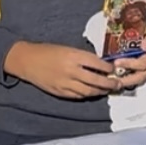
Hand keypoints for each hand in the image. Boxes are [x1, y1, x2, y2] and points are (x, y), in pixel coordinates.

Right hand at [6, 42, 125, 99]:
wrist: (27, 60)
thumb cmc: (48, 51)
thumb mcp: (67, 48)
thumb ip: (82, 57)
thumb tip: (99, 63)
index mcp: (73, 56)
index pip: (97, 63)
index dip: (108, 68)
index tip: (114, 69)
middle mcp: (70, 70)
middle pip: (96, 80)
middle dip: (109, 83)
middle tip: (118, 84)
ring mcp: (65, 83)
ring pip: (89, 91)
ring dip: (100, 91)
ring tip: (108, 90)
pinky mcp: (60, 92)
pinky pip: (78, 96)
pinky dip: (87, 95)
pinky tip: (93, 92)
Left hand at [112, 17, 145, 88]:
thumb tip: (145, 46)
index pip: (143, 63)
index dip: (129, 64)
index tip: (117, 62)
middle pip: (142, 76)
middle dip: (126, 79)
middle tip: (112, 77)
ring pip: (142, 80)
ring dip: (128, 82)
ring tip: (115, 80)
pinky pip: (144, 79)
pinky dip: (133, 80)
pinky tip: (123, 78)